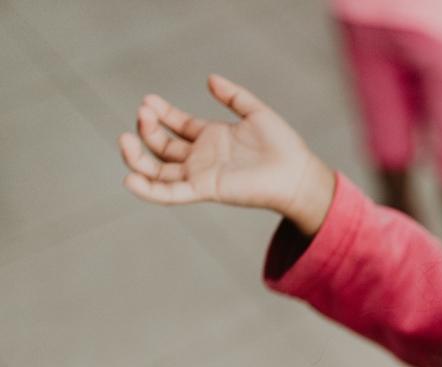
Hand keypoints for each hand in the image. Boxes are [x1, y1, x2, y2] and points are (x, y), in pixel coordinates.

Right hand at [118, 74, 335, 234]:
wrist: (298, 173)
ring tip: (124, 138)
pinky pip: (171, 193)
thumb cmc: (284, 146)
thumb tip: (210, 78)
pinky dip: (149, 190)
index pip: (176, 125)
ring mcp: (201, 174)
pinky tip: (130, 179)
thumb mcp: (256, 112)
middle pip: (161, 146)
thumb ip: (233, 96)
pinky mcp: (206, 190)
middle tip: (143, 112)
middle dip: (146, 129)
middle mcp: (202, 157)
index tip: (148, 100)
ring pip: (158, 170)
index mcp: (211, 137)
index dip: (160, 113)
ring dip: (136, 156)